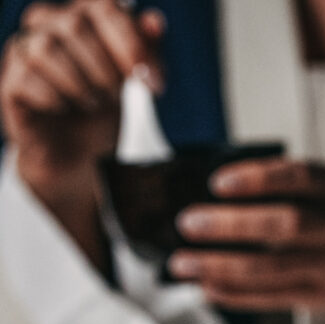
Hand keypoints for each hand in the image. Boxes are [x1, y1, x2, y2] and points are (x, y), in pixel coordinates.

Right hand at [0, 0, 164, 197]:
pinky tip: (65, 108)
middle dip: (104, 68)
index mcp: (81, 17)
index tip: (152, 81)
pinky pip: (27, 78)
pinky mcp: (10, 82)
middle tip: (114, 96)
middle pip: (75, 24)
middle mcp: (47, 24)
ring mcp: (24, 51)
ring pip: (46, 48)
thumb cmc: (101, 110)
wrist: (77, 155)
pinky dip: (55, 99)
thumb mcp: (130, 83)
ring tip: (91, 104)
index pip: (103, 7)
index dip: (130, 42)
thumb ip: (145, 51)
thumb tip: (156, 23)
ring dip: (79, 83)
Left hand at [169, 158, 324, 313]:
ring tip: (183, 264)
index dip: (258, 179)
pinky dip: (235, 294)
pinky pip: (272, 298)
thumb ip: (278, 194)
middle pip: (286, 225)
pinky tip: (206, 288)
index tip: (216, 182)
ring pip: (273, 268)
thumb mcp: (320, 196)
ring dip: (221, 266)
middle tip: (188, 223)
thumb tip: (208, 201)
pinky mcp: (320, 298)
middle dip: (231, 225)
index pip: (298, 178)